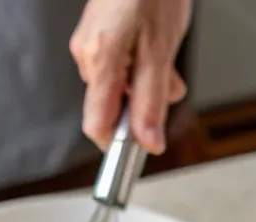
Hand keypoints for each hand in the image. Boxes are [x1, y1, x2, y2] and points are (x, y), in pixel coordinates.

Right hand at [70, 0, 191, 154]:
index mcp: (98, 61)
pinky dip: (144, 65)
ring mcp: (93, 43)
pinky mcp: (102, 34)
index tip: (139, 153)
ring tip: (166, 57)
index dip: (118, 144)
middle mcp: (88, 54)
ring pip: (121, 86)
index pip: (97, 125)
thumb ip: (151, 102)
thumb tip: (148, 143)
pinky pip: (123, 66)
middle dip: (143, 106)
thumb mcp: (160, 53)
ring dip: (148, 85)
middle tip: (168, 85)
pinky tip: (157, 46)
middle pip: (113, 107)